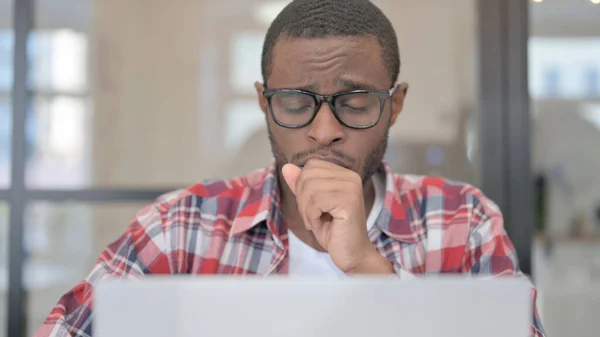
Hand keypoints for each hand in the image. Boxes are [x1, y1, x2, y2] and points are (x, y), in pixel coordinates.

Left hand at [282, 159, 392, 273]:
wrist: (351, 255)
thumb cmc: (333, 231)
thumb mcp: (311, 205)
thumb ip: (301, 185)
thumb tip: (286, 167)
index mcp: (344, 174)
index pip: (311, 166)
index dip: (303, 186)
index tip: (311, 207)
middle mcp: (351, 177)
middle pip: (308, 175)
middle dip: (302, 199)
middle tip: (311, 217)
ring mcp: (351, 188)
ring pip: (310, 188)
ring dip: (306, 210)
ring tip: (316, 222)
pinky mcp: (349, 201)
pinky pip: (316, 201)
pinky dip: (311, 216)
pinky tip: (320, 225)